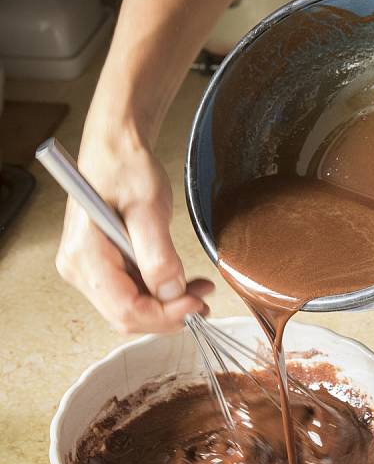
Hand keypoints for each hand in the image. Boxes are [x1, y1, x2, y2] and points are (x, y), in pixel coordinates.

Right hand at [56, 124, 213, 332]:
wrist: (117, 148)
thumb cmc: (125, 168)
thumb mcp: (148, 208)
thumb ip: (158, 255)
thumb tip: (171, 293)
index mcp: (85, 256)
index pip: (126, 309)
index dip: (164, 315)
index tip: (195, 304)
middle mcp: (80, 269)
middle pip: (127, 315)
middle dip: (168, 314)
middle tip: (202, 301)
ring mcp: (89, 269)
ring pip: (132, 308)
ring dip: (167, 306)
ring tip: (197, 291)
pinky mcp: (103, 266)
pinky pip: (133, 292)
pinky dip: (159, 294)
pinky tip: (180, 284)